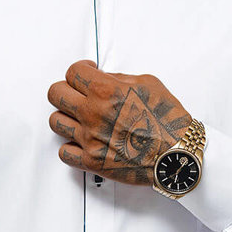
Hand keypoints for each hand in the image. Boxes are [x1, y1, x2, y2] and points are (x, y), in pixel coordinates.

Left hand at [47, 60, 190, 184]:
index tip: (86, 73)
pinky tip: (82, 142)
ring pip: (55, 121)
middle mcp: (93, 113)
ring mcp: (89, 139)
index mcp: (106, 91)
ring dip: (66, 117)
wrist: (177, 155)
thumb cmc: (168, 122)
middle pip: (55, 93)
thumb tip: (103, 77)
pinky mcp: (91, 161)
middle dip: (66, 89)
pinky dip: (70, 146)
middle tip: (77, 93)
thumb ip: (119, 79)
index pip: (72, 72)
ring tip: (79, 119)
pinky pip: (64, 152)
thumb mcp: (148, 84)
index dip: (80, 70)